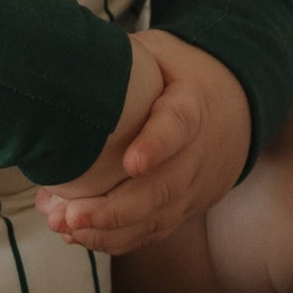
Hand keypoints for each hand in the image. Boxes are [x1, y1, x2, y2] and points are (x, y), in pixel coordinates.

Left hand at [37, 29, 251, 254]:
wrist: (234, 108)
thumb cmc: (178, 77)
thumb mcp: (157, 53)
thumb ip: (118, 61)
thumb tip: (59, 63)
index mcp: (192, 104)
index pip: (178, 125)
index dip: (157, 145)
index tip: (132, 162)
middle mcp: (197, 153)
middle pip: (163, 188)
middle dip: (116, 209)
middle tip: (72, 215)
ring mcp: (192, 186)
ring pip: (156, 218)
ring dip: (107, 230)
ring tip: (63, 227)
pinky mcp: (182, 208)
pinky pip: (151, 231)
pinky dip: (114, 239)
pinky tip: (78, 236)